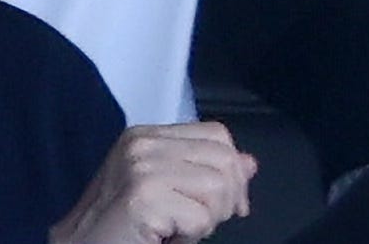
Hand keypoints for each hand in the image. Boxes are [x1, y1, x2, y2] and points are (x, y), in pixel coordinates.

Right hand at [48, 122, 257, 243]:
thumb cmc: (120, 228)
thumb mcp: (166, 191)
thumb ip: (203, 172)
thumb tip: (248, 163)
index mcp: (147, 137)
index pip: (217, 135)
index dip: (232, 172)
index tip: (224, 205)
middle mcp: (142, 144)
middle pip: (224, 159)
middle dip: (224, 200)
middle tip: (194, 222)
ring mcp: (141, 167)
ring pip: (218, 187)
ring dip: (207, 220)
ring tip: (176, 228)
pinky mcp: (143, 197)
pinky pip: (201, 218)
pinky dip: (191, 236)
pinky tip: (163, 236)